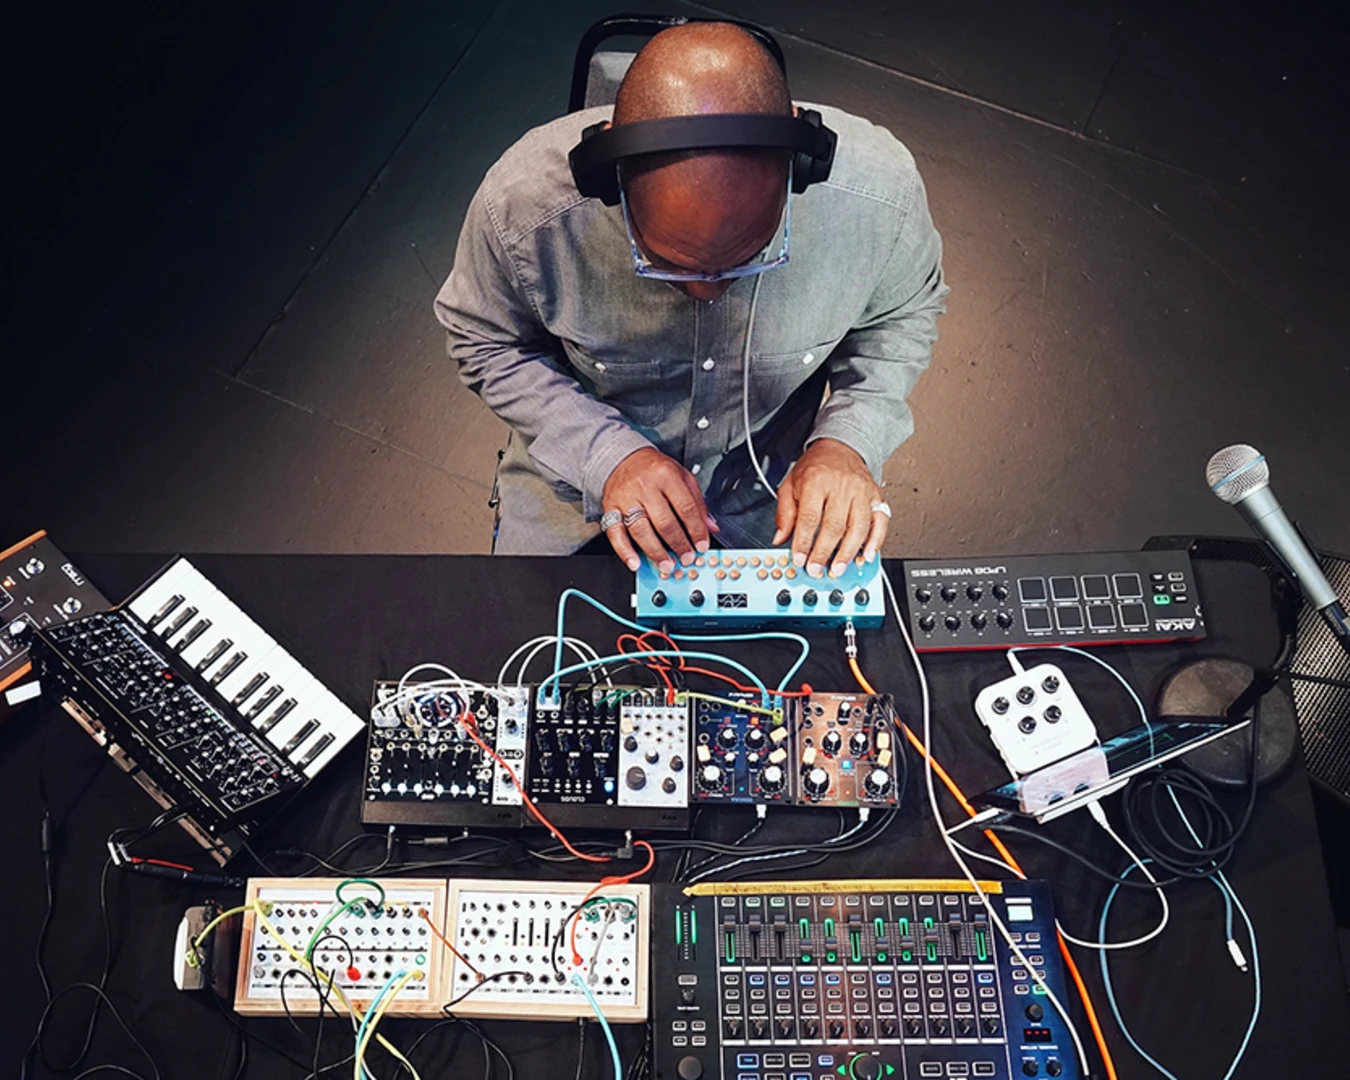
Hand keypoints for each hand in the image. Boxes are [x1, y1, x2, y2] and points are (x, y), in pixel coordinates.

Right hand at [601, 448, 717, 572]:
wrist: (622, 459)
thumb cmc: (654, 469)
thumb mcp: (682, 476)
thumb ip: (697, 503)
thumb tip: (710, 527)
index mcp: (666, 476)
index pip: (685, 507)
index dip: (696, 530)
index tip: (702, 545)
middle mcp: (645, 486)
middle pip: (664, 522)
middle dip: (678, 545)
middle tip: (686, 559)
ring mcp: (626, 498)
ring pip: (641, 530)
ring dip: (655, 552)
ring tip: (667, 565)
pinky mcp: (610, 508)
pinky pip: (615, 533)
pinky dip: (625, 551)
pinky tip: (635, 563)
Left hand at [772, 439, 887, 576]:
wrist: (839, 447)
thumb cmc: (815, 467)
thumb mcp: (790, 484)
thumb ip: (784, 513)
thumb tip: (779, 538)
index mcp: (816, 482)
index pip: (809, 518)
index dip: (804, 542)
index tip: (799, 559)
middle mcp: (841, 486)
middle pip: (834, 526)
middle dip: (824, 553)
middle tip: (816, 569)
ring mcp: (861, 492)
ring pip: (858, 527)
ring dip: (848, 553)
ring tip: (838, 568)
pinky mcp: (876, 497)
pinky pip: (880, 522)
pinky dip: (875, 541)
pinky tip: (866, 555)